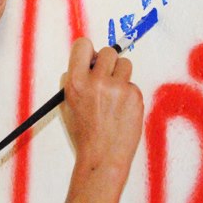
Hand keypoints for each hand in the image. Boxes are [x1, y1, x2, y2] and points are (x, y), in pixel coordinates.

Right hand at [60, 38, 143, 184]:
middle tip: (105, 76)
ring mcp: (118, 88)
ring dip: (120, 75)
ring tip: (114, 95)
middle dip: (108, 62)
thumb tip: (88, 60)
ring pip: (125, 64)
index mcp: (76, 82)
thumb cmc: (85, 132)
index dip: (88, 51)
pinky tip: (121, 110)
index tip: (91, 57)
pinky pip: (132, 84)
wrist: (103, 156)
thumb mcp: (68, 103)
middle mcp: (96, 81)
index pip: (83, 45)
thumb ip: (75, 79)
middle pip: (108, 51)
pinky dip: (128, 93)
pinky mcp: (134, 95)